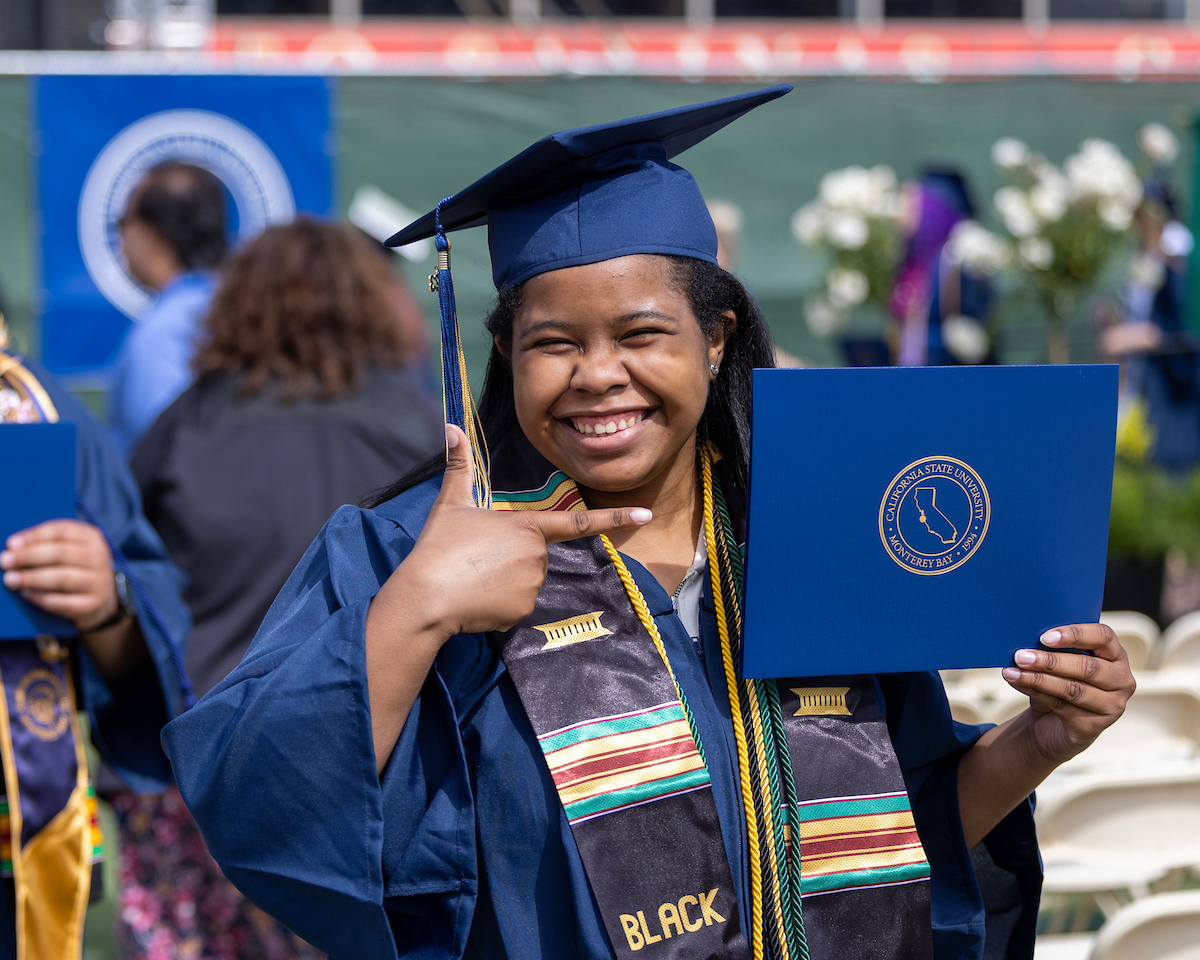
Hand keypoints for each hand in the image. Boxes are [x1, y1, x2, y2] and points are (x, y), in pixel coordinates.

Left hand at [0, 520, 119, 632]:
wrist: (101, 597)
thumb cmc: (76, 567)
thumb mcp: (71, 549)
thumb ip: (47, 544)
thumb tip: (14, 547)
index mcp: (91, 537)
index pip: (61, 531)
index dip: (34, 536)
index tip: (11, 544)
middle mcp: (98, 557)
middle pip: (60, 554)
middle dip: (28, 557)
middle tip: (5, 562)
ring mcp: (98, 582)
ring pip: (61, 578)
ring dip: (32, 578)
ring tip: (10, 579)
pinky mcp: (92, 604)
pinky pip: (63, 602)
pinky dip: (42, 598)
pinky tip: (27, 594)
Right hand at [387, 424, 652, 639]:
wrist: (425, 598)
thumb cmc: (439, 548)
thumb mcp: (451, 504)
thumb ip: (458, 466)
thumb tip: (451, 427)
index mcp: (528, 527)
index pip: (579, 522)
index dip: (615, 517)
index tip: (647, 515)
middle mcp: (538, 556)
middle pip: (536, 554)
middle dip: (512, 557)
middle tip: (477, 558)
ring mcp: (533, 586)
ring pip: (527, 580)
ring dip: (505, 580)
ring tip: (474, 578)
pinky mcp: (522, 612)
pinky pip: (517, 605)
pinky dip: (500, 604)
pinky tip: (477, 599)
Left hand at [1002, 623, 1135, 766]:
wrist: (1051, 724)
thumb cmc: (1058, 683)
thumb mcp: (1059, 662)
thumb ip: (1053, 648)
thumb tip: (1025, 636)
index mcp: (1116, 655)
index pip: (1104, 637)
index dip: (1075, 634)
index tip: (1045, 637)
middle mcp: (1121, 681)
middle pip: (1088, 667)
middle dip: (1051, 661)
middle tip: (1020, 656)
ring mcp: (1112, 706)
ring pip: (1073, 689)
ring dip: (1038, 678)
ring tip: (1013, 671)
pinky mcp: (1094, 727)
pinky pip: (1062, 706)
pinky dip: (1035, 692)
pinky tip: (1017, 682)